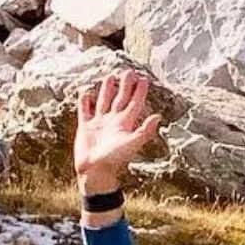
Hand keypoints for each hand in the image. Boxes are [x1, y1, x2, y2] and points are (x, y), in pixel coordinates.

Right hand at [74, 70, 161, 193]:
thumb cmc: (114, 160)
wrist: (95, 172)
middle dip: (125, 85)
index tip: (143, 78)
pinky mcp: (85, 127)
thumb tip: (159, 116)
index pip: (134, 103)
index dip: (139, 91)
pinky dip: (85, 101)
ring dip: (107, 89)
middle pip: (120, 98)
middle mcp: (113, 121)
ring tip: (109, 76)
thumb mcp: (131, 144)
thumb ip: (145, 131)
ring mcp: (99, 123)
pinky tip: (86, 93)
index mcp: (125, 124)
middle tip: (129, 72)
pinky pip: (85, 110)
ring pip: (104, 101)